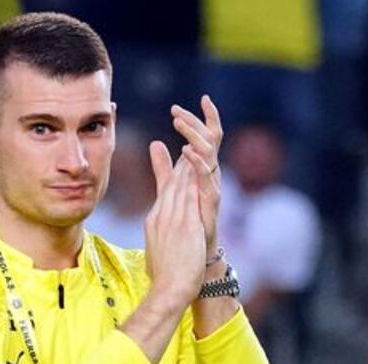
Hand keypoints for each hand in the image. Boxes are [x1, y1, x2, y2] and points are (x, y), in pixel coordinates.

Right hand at [144, 144, 206, 310]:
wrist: (168, 291)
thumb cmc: (164, 280)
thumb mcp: (158, 254)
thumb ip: (159, 240)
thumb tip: (158, 239)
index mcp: (154, 223)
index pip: (163, 193)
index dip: (171, 174)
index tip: (178, 161)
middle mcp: (160, 217)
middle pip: (169, 184)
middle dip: (178, 163)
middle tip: (186, 145)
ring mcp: (171, 219)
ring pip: (178, 185)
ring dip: (185, 164)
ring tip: (192, 146)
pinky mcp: (183, 224)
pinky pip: (187, 194)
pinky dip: (191, 177)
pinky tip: (197, 164)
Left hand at [171, 97, 223, 250]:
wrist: (191, 255)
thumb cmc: (184, 223)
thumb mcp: (170, 188)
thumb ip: (163, 167)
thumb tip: (156, 143)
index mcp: (199, 170)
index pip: (202, 139)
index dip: (196, 121)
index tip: (186, 104)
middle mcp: (208, 176)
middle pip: (207, 141)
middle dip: (194, 122)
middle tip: (176, 110)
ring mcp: (211, 187)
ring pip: (207, 153)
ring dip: (193, 135)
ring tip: (177, 122)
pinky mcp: (211, 201)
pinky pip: (207, 177)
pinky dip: (197, 162)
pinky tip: (186, 150)